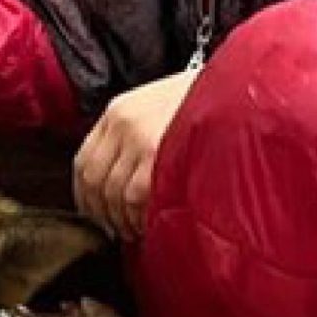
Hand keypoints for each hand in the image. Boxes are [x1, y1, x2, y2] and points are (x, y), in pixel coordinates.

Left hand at [73, 69, 198, 240]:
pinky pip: (134, 196)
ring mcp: (138, 137)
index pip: (82, 161)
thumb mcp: (156, 109)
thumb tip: (116, 185)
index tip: (94, 213)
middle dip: (101, 213)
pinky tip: (148, 224)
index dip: (84, 196)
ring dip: (120, 219)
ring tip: (134, 230)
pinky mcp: (156, 152)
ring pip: (112, 192)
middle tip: (115, 229)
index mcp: (117, 111)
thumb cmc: (201, 103)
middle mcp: (122, 122)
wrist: (234, 86)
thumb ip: (133, 139)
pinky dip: (137, 217)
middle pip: (93, 180)